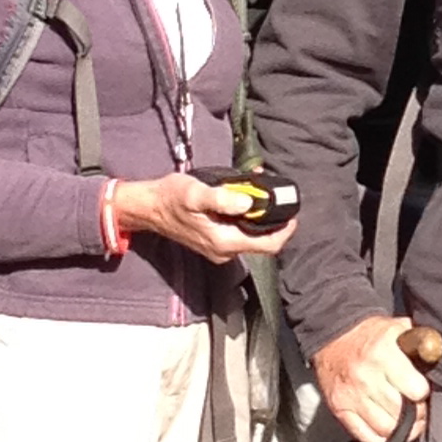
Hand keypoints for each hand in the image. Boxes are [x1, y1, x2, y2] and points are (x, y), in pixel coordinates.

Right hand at [110, 173, 297, 263]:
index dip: (285, 230)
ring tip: (255, 191)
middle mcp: (224, 251)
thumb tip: (248, 202)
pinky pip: (239, 232)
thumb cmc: (170, 198)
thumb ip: (222, 199)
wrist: (149, 208)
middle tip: (270, 193)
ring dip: (256, 215)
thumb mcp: (196, 193)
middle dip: (270, 217)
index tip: (292, 213)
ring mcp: (219, 248)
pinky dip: (244, 216)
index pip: (268, 245)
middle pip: (262, 240)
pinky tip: (241, 198)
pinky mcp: (214, 241)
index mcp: (224, 242)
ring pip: (250, 235)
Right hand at [314, 313, 434, 441]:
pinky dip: (382, 440)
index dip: (423, 393)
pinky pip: (367, 437)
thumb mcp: (398, 328)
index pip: (416, 390)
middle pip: (402, 414)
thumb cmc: (371, 335)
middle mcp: (366, 376)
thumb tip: (439, 354)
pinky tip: (389, 433)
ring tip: (406, 422)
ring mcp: (351, 396)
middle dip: (416, 415)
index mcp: (383, 353)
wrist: (333, 336)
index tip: (422, 391)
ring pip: (386, 429)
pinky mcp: (340, 410)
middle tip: (417, 410)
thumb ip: (419, 342)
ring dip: (402, 431)